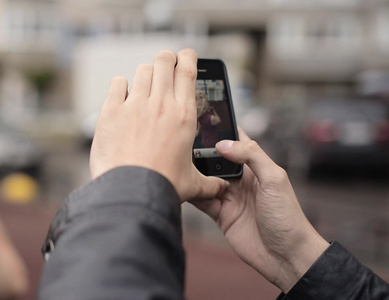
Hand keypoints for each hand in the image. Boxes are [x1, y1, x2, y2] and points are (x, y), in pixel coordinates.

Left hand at [90, 49, 227, 201]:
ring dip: (145, 73)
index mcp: (183, 115)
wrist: (131, 191)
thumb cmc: (162, 186)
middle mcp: (160, 104)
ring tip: (144, 84)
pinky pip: (117, 84)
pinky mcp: (112, 111)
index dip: (188, 57)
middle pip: (164, 62)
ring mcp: (134, 105)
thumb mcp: (192, 184)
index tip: (186, 56)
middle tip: (165, 64)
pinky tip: (122, 93)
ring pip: (142, 71)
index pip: (188, 71)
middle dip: (166, 59)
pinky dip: (120, 85)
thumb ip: (209, 183)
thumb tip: (221, 187)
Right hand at [190, 128, 328, 292]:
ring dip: (194, 174)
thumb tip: (223, 144)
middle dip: (201, 152)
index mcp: (256, 167)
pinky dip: (193, 194)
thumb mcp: (274, 179)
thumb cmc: (287, 216)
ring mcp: (229, 198)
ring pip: (206, 180)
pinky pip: (202, 201)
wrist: (286, 256)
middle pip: (216, 160)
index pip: (237, 143)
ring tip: (178, 163)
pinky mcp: (220, 215)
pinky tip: (183, 186)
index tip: (204, 118)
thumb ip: (252, 156)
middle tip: (182, 142)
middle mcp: (241, 180)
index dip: (223, 131)